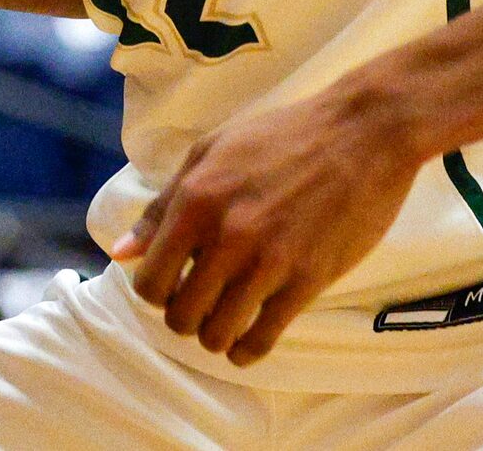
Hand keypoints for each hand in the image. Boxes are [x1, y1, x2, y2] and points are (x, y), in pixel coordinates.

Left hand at [111, 83, 423, 364]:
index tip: (171, 285)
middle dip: (183, 317)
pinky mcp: (308, 280)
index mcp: (195, 200)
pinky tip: (247, 342)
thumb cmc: (280, 135)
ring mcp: (268, 261)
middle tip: (198, 305)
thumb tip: (121, 253)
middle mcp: (225, 236)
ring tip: (223, 322)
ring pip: (218, 333)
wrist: (361, 133)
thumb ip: (162, 206)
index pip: (150, 280)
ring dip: (215, 336)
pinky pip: (263, 338)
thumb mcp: (208, 153)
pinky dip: (248, 350)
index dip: (155, 292)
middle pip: (180, 314)